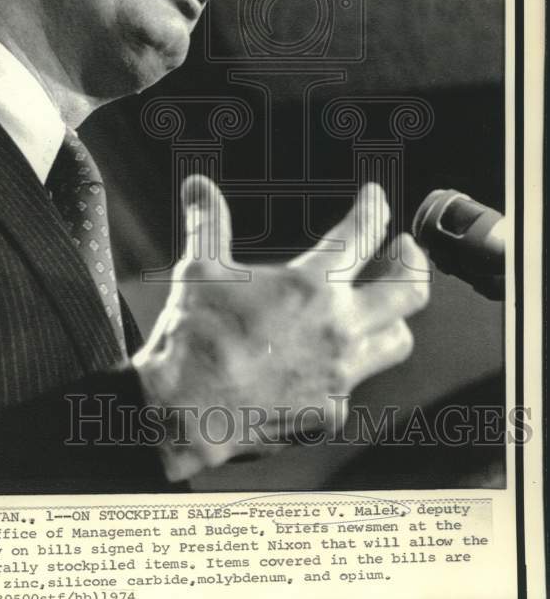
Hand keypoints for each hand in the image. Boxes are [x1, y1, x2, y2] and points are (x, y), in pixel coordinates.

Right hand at [133, 178, 429, 480]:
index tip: (375, 199)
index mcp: (310, 286)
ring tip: (383, 308)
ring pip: (396, 341)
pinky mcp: (328, 411)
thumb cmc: (195, 340)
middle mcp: (337, 328)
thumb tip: (198, 186)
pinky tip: (328, 362)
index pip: (361, 234)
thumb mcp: (199, 269)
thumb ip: (207, 222)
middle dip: (413, 263)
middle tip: (405, 249)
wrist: (186, 412)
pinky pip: (354, 385)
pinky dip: (345, 369)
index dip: (373, 209)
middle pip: (408, 292)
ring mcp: (339, 374)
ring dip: (393, 319)